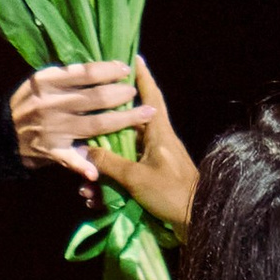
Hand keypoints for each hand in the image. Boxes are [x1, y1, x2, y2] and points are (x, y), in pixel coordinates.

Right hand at [17, 55, 197, 226]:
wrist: (199, 222)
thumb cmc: (171, 192)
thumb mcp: (136, 178)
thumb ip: (109, 163)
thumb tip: (85, 151)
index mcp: (159, 133)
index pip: (151, 96)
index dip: (142, 76)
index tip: (131, 57)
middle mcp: (157, 142)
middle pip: (124, 129)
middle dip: (100, 140)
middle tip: (80, 144)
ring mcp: (154, 160)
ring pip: (121, 156)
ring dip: (101, 173)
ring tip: (86, 192)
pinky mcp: (152, 178)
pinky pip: (125, 176)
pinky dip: (110, 187)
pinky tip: (96, 203)